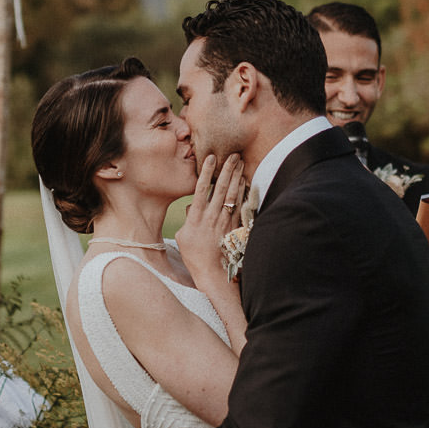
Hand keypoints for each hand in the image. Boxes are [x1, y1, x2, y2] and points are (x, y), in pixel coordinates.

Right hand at [176, 153, 244, 276]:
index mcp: (196, 218)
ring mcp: (224, 221)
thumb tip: (192, 206)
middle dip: (227, 169)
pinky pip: (239, 205)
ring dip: (236, 177)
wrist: (213, 273)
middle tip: (233, 154)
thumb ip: (188, 219)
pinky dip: (242, 192)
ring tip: (240, 162)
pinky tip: (245, 182)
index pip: (201, 189)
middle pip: (220, 188)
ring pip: (232, 195)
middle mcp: (211, 217)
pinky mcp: (234, 227)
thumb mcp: (182, 237)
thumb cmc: (194, 256)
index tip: (211, 157)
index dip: (206, 172)